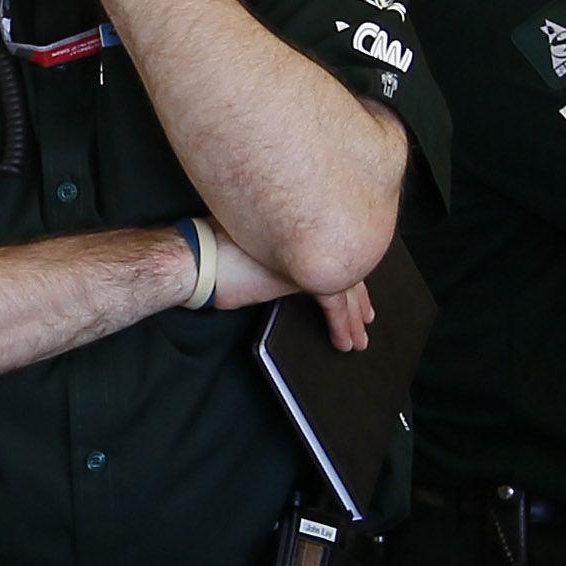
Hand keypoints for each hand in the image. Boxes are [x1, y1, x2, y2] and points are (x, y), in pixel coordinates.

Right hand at [197, 233, 374, 352]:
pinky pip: (334, 303)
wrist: (199, 259)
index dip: (348, 268)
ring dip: (353, 317)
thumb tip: (282, 265)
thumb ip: (277, 251)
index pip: (334, 246)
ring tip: (358, 338)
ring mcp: (309, 252)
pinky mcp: (303, 276)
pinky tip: (344, 341)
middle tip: (366, 317)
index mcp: (297, 224)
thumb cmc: (213, 250)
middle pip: (346, 267)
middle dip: (358, 299)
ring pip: (346, 286)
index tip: (356, 289)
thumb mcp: (253, 244)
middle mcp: (309, 234)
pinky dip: (341, 325)